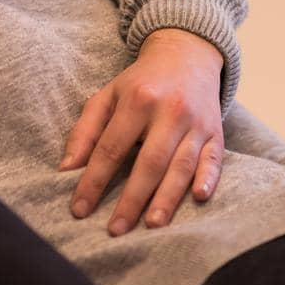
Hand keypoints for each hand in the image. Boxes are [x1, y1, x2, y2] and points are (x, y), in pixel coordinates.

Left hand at [62, 28, 224, 235]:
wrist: (187, 55)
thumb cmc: (141, 82)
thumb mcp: (108, 95)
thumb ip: (86, 130)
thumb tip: (67, 168)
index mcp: (138, 99)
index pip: (111, 148)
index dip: (93, 181)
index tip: (79, 210)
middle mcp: (170, 110)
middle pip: (149, 161)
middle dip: (131, 198)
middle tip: (115, 229)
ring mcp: (196, 122)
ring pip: (182, 164)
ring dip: (167, 197)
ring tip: (152, 225)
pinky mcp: (216, 131)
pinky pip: (214, 158)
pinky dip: (208, 178)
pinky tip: (199, 197)